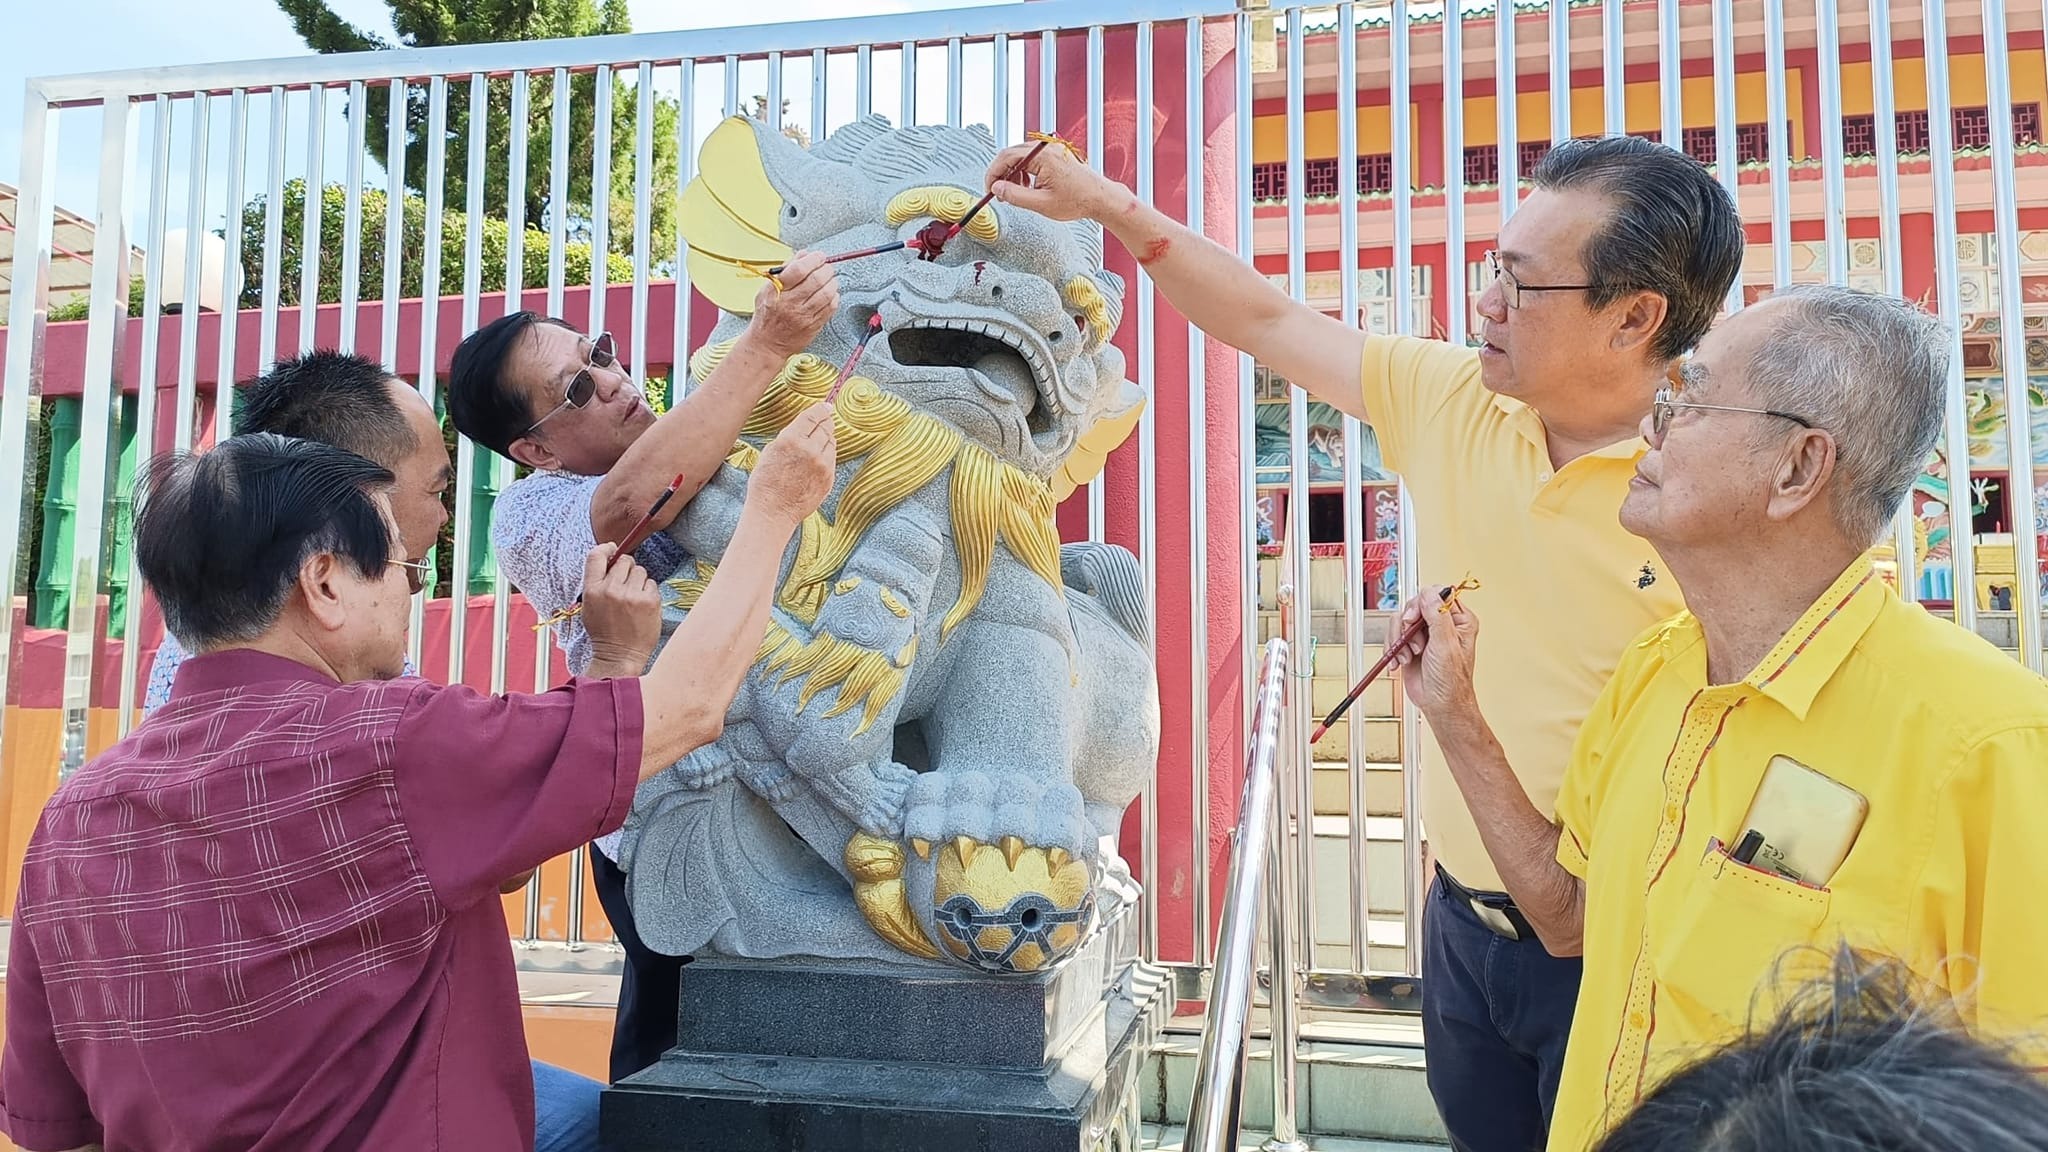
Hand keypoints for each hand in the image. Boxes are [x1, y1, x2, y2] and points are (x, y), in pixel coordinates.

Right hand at [580, 543, 660, 672]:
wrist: (620, 655)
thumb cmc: (604, 631)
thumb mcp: (590, 606)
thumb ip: (597, 582)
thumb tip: (610, 558)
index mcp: (592, 590)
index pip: (596, 556)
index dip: (606, 549)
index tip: (612, 549)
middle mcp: (611, 590)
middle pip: (624, 560)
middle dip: (626, 569)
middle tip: (626, 584)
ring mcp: (631, 595)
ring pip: (640, 571)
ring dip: (638, 581)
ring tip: (633, 598)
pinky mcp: (649, 601)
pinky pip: (652, 583)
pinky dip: (649, 592)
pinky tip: (642, 606)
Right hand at [748, 250, 838, 358]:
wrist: (767, 344)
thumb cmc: (767, 315)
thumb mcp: (767, 289)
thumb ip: (785, 270)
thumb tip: (803, 254)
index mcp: (777, 291)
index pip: (799, 269)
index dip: (813, 259)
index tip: (818, 256)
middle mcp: (790, 303)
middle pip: (816, 280)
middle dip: (826, 269)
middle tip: (826, 267)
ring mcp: (804, 316)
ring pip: (827, 293)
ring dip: (832, 282)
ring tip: (829, 280)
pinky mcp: (814, 325)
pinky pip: (831, 307)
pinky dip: (834, 297)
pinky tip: (830, 294)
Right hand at [750, 402, 836, 524]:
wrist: (773, 512)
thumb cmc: (765, 483)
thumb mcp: (770, 452)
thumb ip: (789, 437)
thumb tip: (804, 426)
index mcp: (791, 440)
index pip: (813, 416)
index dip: (820, 409)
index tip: (825, 406)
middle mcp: (810, 450)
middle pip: (825, 427)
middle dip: (825, 421)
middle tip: (825, 419)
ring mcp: (822, 465)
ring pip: (831, 442)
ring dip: (827, 437)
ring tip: (820, 438)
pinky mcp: (829, 478)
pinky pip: (832, 458)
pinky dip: (828, 453)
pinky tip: (819, 456)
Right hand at [985, 141, 1121, 221]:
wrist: (1099, 198)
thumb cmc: (1077, 200)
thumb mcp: (1041, 203)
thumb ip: (1015, 196)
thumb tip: (997, 189)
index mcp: (1043, 157)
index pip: (1006, 157)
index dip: (993, 173)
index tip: (989, 189)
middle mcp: (1046, 148)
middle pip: (1011, 154)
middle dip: (1002, 174)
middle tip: (999, 193)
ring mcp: (1051, 149)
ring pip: (1020, 157)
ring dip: (1013, 174)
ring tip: (1017, 193)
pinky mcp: (1054, 154)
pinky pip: (1031, 159)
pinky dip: (1024, 172)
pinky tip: (1028, 187)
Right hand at [1387, 589, 1480, 725]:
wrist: (1438, 704)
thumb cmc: (1450, 681)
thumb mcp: (1445, 645)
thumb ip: (1437, 616)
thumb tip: (1429, 592)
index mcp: (1459, 620)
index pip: (1438, 595)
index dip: (1422, 603)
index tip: (1414, 618)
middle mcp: (1442, 624)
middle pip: (1415, 605)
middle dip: (1407, 624)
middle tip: (1410, 640)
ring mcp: (1424, 634)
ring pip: (1400, 619)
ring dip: (1399, 639)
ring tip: (1408, 655)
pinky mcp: (1410, 645)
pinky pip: (1393, 635)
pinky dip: (1392, 648)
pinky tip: (1399, 662)